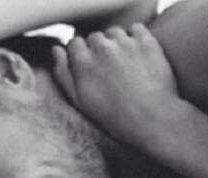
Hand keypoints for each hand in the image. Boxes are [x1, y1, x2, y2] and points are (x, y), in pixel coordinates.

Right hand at [53, 24, 179, 148]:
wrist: (151, 119)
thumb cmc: (113, 116)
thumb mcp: (79, 101)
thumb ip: (63, 73)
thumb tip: (56, 50)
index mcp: (82, 62)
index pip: (74, 44)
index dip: (81, 56)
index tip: (90, 68)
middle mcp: (101, 48)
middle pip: (94, 38)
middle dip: (99, 50)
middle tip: (109, 71)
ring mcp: (125, 43)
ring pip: (114, 33)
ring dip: (116, 43)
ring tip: (124, 65)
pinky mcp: (145, 41)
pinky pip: (135, 29)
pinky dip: (135, 38)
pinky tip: (137, 56)